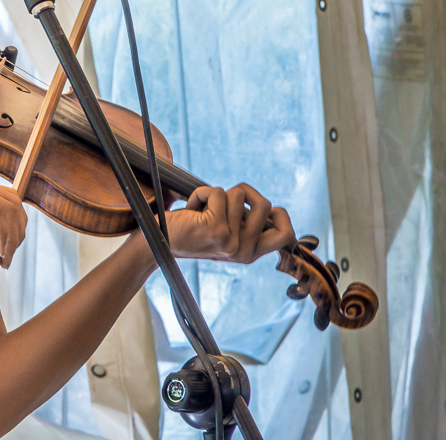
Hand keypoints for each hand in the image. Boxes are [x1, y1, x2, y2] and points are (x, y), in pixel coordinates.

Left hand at [163, 183, 294, 263]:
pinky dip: (200, 193)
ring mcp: (232, 241)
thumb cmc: (191, 231)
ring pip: (239, 194)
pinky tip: (191, 208)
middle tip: (223, 200)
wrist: (159, 243)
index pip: (286, 236)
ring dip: (217, 193)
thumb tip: (268, 206)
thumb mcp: (225, 232)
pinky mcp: (217, 228)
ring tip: (202, 209)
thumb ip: (246, 223)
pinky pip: (216, 192)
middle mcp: (244, 251)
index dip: (280, 215)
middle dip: (243, 193)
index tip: (260, 207)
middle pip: (265, 204)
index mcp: (249, 253)